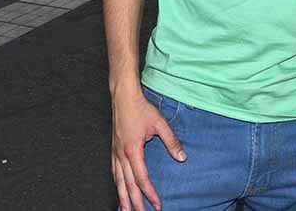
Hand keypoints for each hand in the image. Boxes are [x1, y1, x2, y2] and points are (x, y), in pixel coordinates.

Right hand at [111, 88, 185, 210]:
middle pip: (128, 184)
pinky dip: (116, 182)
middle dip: (135, 202)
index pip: (142, 179)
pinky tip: (118, 188)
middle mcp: (121, 154)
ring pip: (118, 180)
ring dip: (122, 196)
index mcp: (133, 150)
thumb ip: (171, 141)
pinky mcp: (113, 148)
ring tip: (126, 209)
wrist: (123, 96)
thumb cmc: (140, 108)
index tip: (158, 204)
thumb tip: (182, 157)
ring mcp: (115, 151)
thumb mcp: (159, 123)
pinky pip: (114, 170)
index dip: (150, 193)